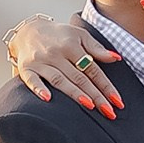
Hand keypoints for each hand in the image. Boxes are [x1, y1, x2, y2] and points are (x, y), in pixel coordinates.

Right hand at [4, 15, 121, 113]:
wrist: (28, 31)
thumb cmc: (59, 36)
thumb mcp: (79, 35)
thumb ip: (97, 48)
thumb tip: (116, 58)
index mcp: (71, 46)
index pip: (92, 69)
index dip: (106, 85)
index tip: (117, 101)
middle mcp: (56, 54)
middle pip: (79, 77)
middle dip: (95, 95)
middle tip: (109, 111)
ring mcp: (40, 62)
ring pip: (59, 80)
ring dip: (74, 93)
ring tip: (89, 106)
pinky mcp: (26, 69)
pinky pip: (32, 80)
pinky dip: (39, 89)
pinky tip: (48, 99)